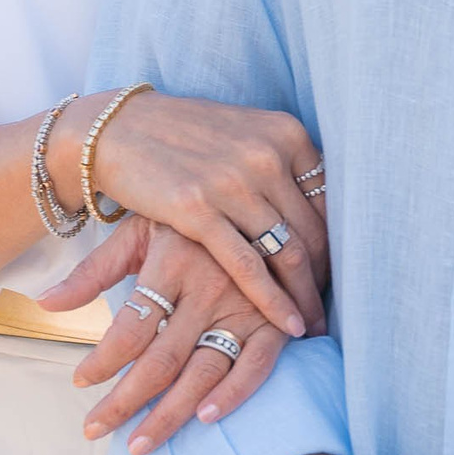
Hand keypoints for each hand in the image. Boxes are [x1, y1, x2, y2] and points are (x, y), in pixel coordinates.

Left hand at [47, 220, 302, 452]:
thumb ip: (93, 270)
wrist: (253, 191)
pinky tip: (206, 419)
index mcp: (172, 261)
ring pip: (203, 371)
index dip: (102, 361)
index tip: (79, 382)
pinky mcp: (274, 319)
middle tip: (93, 430)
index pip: (131, 327)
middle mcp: (208, 287)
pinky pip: (257, 364)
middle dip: (124, 401)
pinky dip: (235, 394)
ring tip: (138, 444)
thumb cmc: (183, 215)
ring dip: (170, 413)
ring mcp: (245, 305)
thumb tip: (45, 303)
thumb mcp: (137, 230)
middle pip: (161, 359)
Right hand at [53, 88, 326, 335]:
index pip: (328, 201)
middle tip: (326, 310)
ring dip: (304, 297)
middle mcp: (267, 154)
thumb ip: (281, 163)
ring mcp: (233, 181)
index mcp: (285, 132)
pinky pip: (248, 265)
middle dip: (323, 279)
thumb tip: (320, 206)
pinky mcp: (198, 209)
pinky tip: (289, 325)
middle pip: (314, 232)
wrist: (117, 128)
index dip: (336, 245)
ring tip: (311, 325)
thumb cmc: (183, 135)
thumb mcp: (243, 134)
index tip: (335, 275)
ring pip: (288, 253)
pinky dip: (273, 301)